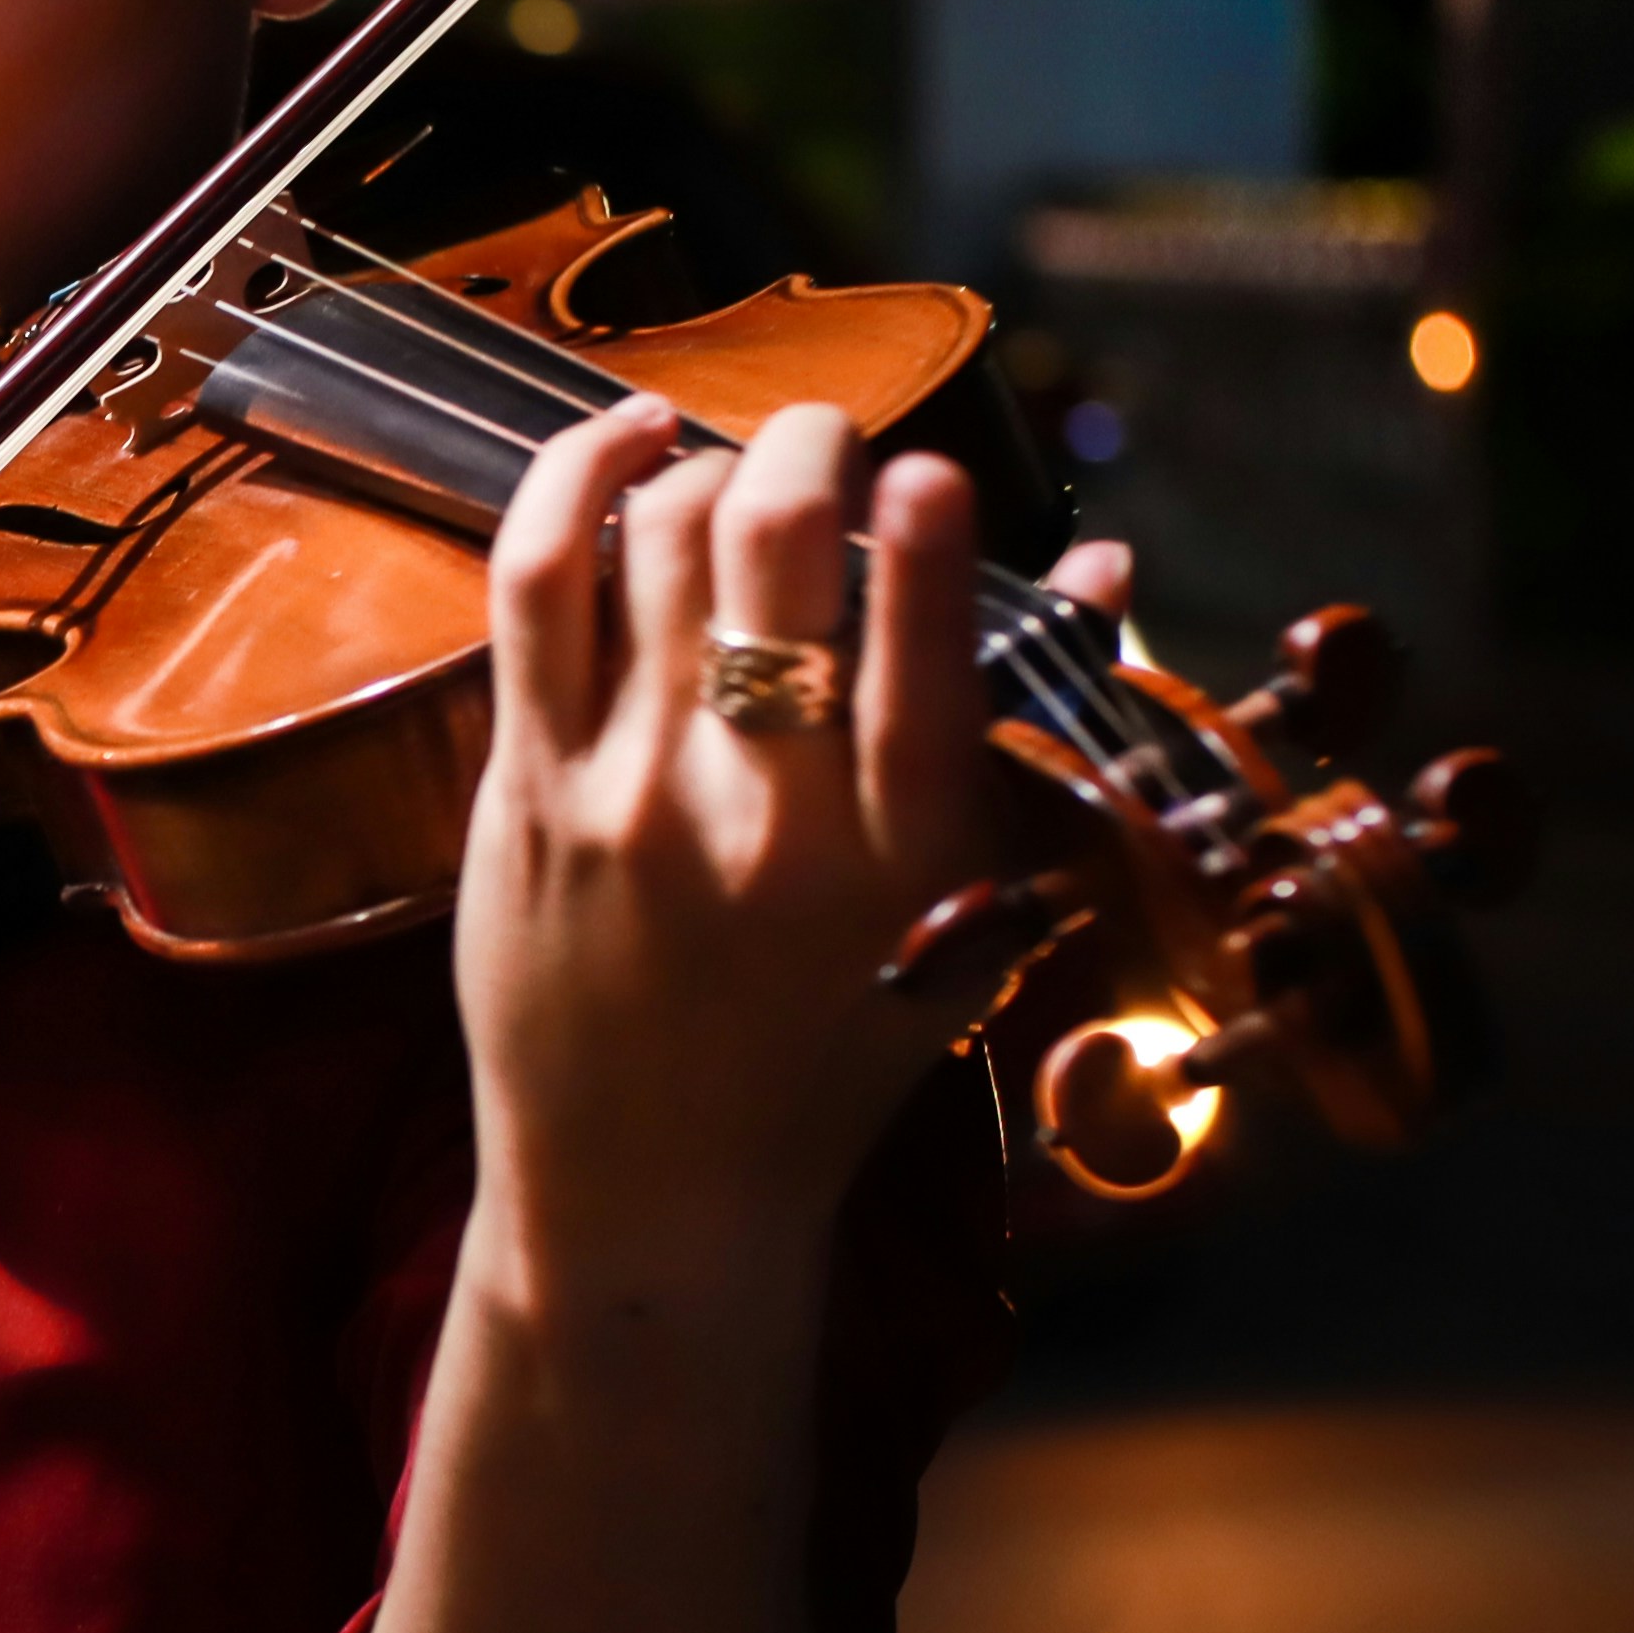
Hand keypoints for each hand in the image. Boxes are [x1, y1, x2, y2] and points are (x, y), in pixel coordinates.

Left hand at [456, 397, 987, 1283]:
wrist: (649, 1190)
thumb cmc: (829, 1053)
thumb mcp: (968, 922)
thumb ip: (1028, 742)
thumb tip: (1106, 561)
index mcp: (904, 864)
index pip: (929, 656)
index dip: (929, 530)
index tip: (928, 472)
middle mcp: (763, 822)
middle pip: (777, 554)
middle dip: (811, 449)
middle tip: (829, 442)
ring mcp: (628, 799)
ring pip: (660, 542)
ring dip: (708, 466)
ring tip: (734, 471)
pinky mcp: (526, 792)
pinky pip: (540, 584)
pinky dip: (580, 480)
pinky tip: (627, 445)